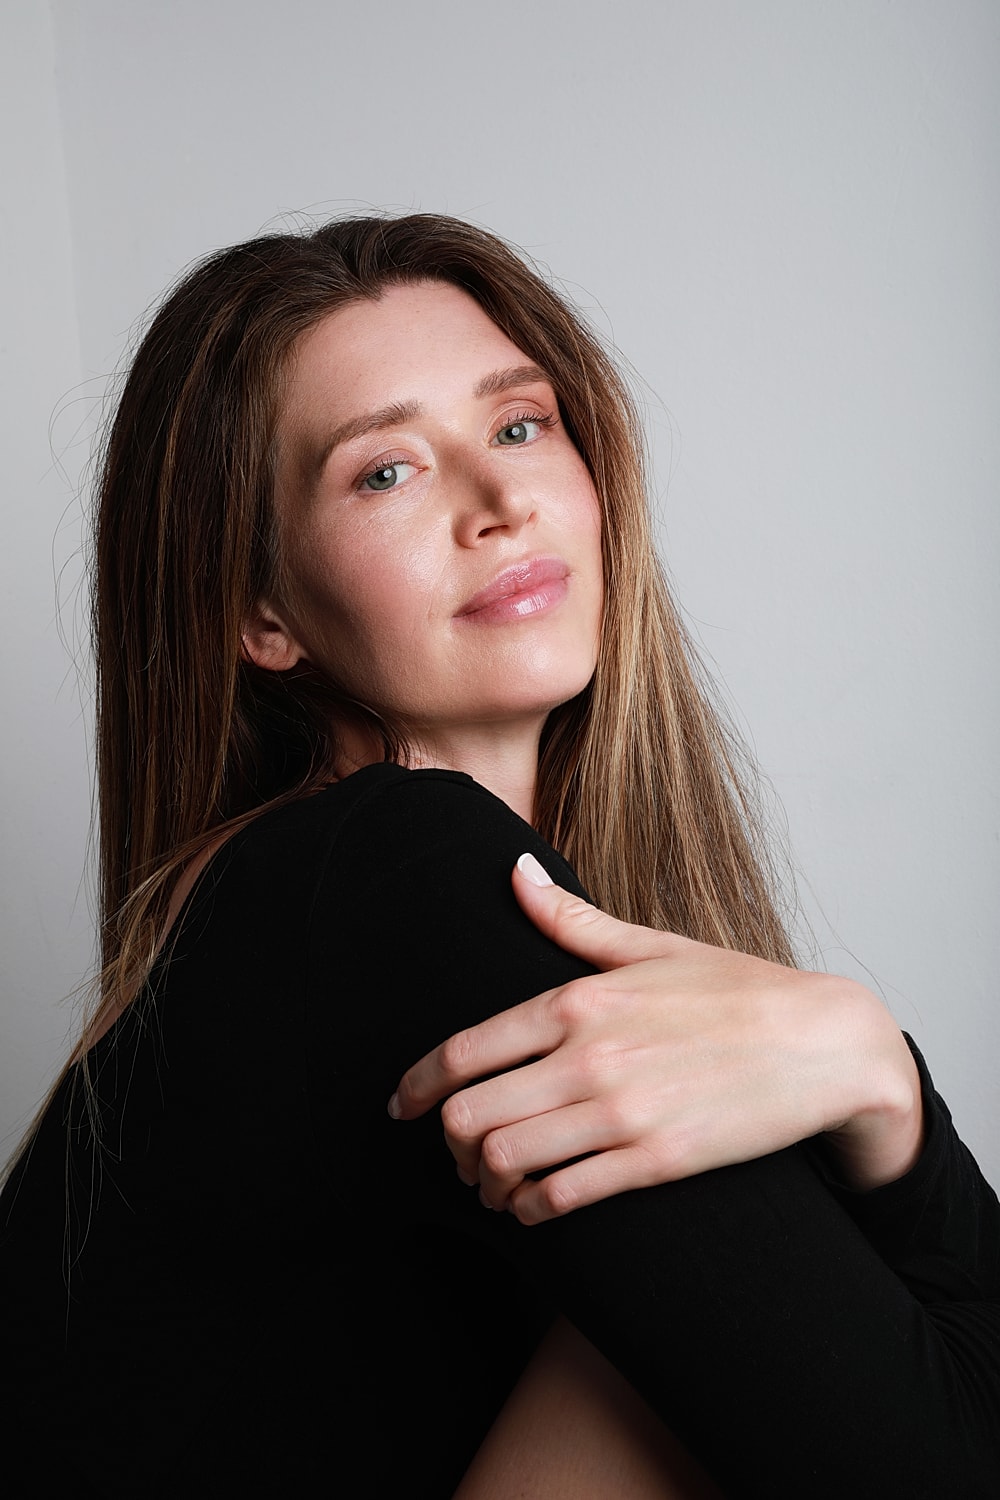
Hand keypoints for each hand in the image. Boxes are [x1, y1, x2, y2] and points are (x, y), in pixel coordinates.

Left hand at [390, 854, 923, 1223]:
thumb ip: (570, 919)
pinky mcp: (655, 1161)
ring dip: (485, 1179)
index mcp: (578, 999)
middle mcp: (589, 1055)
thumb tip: (514, 870)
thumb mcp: (650, 945)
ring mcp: (620, 1112)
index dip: (418, 1085)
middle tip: (456, 1149)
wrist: (823, 1044)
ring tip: (492, 1181)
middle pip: (469, 1113)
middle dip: (448, 1140)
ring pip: (503, 1160)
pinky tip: (537, 1203)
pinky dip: (532, 1208)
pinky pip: (560, 1197)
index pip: (465, 1049)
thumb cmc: (735, 990)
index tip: (401, 1105)